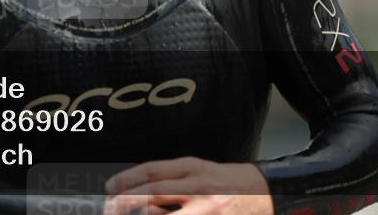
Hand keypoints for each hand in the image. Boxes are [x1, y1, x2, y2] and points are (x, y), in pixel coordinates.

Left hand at [103, 158, 273, 214]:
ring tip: (125, 214)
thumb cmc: (229, 182)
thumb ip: (174, 178)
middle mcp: (198, 186)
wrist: (266, 193)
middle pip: (154, 192)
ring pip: (164, 212)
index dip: (128, 179)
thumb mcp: (201, 171)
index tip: (110, 187)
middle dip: (127, 200)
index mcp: (193, 168)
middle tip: (111, 206)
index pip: (153, 171)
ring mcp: (206, 207)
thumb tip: (142, 190)